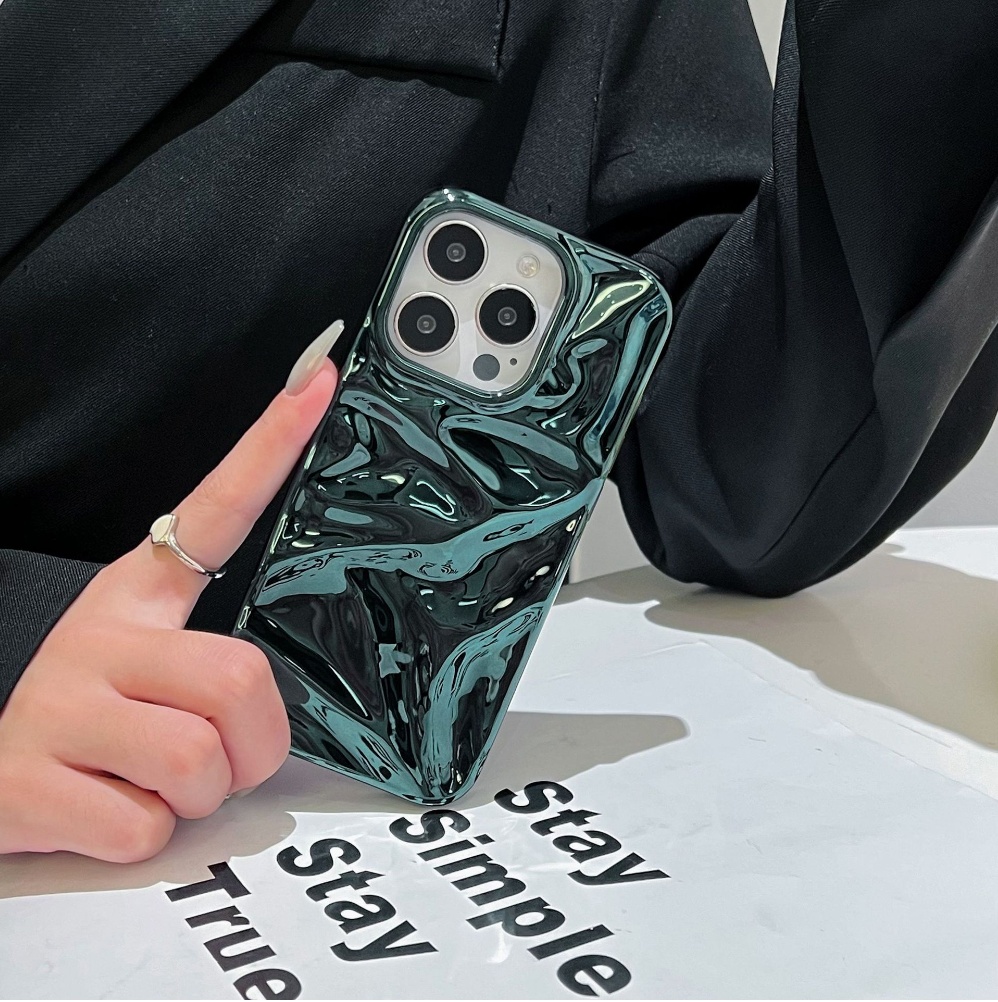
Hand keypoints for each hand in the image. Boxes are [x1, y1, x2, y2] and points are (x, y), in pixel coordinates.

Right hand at [0, 328, 340, 861]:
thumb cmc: (89, 723)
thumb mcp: (147, 673)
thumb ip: (215, 670)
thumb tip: (261, 708)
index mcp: (137, 597)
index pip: (215, 506)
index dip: (271, 443)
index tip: (317, 379)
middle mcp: (99, 633)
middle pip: (241, 681)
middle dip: (249, 748)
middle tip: (209, 758)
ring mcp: (61, 701)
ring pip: (200, 762)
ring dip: (195, 797)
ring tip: (147, 783)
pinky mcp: (28, 777)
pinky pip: (145, 827)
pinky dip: (140, 837)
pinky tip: (99, 809)